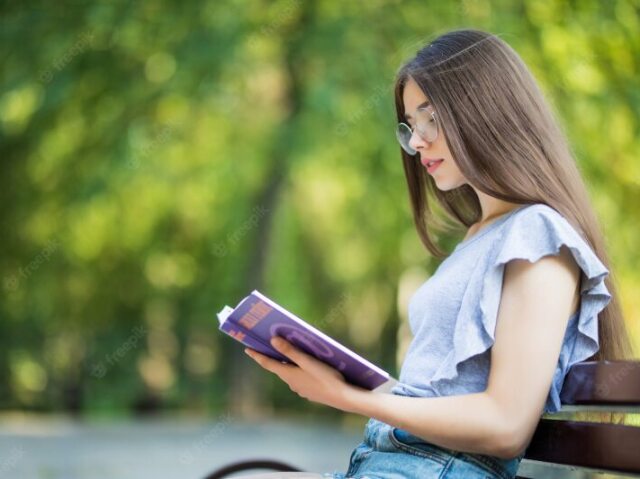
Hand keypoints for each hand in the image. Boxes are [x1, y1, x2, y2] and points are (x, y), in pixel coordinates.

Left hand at [244, 337, 363, 411]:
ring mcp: (301, 388)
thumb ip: (290, 351)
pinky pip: (299, 377)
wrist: (343, 398)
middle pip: (278, 367)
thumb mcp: (307, 361)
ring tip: (288, 351)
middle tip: (267, 345)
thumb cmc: (325, 377)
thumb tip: (272, 341)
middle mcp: (291, 383)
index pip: (267, 363)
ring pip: (289, 373)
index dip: (257, 355)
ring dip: (287, 363)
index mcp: (288, 375)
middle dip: (272, 356)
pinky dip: (297, 369)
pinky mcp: (310, 391)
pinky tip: (306, 365)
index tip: (247, 348)